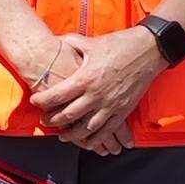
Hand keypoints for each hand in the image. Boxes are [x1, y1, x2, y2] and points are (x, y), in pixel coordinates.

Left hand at [33, 25, 162, 153]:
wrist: (149, 50)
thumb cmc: (120, 44)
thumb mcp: (91, 42)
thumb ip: (71, 43)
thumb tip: (57, 41)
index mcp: (85, 78)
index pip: (57, 95)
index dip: (43, 100)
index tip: (35, 101)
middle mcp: (96, 95)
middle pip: (68, 115)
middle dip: (53, 120)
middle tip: (45, 121)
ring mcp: (110, 105)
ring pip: (85, 128)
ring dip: (71, 134)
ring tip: (62, 134)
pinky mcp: (123, 111)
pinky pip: (106, 131)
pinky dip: (94, 140)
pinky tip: (87, 142)